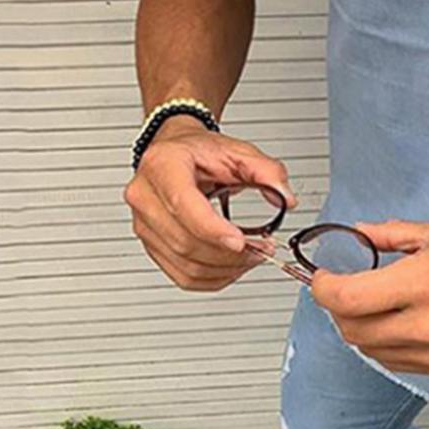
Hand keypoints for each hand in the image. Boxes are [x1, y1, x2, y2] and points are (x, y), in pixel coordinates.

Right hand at [123, 114, 297, 291]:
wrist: (177, 152)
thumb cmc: (200, 151)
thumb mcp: (238, 150)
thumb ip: (267, 171)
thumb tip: (285, 198)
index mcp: (163, 165)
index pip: (183, 205)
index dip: (213, 229)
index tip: (241, 241)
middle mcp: (146, 196)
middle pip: (185, 241)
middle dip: (228, 254)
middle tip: (260, 250)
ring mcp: (143, 223)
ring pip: (184, 264)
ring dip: (224, 269)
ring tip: (252, 257)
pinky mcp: (151, 244)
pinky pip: (180, 275)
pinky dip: (211, 278)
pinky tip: (232, 267)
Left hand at [311, 220, 428, 374]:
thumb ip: (390, 235)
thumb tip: (358, 233)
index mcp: (423, 282)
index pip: (349, 298)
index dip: (324, 288)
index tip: (321, 279)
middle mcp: (425, 323)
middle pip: (352, 330)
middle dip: (337, 310)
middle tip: (340, 291)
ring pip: (369, 351)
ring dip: (358, 329)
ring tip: (368, 307)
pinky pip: (394, 364)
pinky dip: (382, 346)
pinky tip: (391, 325)